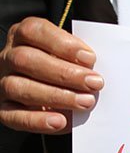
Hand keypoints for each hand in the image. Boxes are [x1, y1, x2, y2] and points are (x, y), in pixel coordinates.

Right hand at [0, 17, 101, 132]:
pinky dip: (38, 120)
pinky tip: (60, 121)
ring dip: (56, 96)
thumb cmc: (64, 68)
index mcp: (24, 36)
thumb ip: (80, 58)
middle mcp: (8, 57)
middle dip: (64, 73)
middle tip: (94, 83)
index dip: (62, 44)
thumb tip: (97, 70)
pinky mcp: (3, 109)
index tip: (90, 58)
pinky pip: (14, 116)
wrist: (50, 94)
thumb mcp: (71, 56)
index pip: (34, 31)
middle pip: (27, 59)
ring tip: (85, 102)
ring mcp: (2, 83)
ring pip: (19, 86)